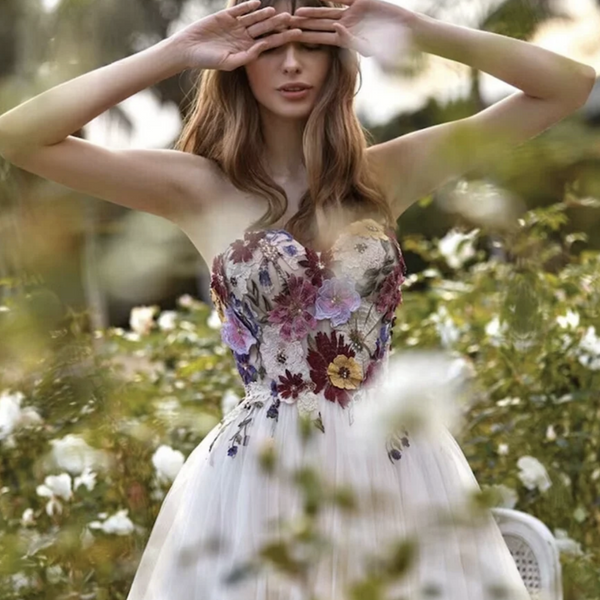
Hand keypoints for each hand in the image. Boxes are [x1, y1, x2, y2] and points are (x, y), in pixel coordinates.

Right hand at [171, 0, 303, 70]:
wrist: (188, 50)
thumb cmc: (208, 61)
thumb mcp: (229, 62)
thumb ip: (247, 56)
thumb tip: (262, 47)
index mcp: (248, 49)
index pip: (270, 42)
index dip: (284, 38)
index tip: (298, 34)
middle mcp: (244, 37)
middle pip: (265, 28)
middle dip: (278, 24)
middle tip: (292, 18)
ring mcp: (236, 26)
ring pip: (254, 18)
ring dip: (265, 14)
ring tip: (276, 11)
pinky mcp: (226, 16)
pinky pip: (240, 9)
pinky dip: (248, 5)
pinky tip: (258, 2)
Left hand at [289, 0, 413, 67]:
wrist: (404, 31)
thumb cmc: (388, 45)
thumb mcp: (368, 46)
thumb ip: (351, 40)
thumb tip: (336, 29)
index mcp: (345, 39)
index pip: (321, 38)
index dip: (307, 37)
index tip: (293, 38)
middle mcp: (345, 25)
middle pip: (320, 25)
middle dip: (304, 25)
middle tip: (287, 25)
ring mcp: (352, 13)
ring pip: (327, 12)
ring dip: (313, 12)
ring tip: (298, 13)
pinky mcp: (361, 1)